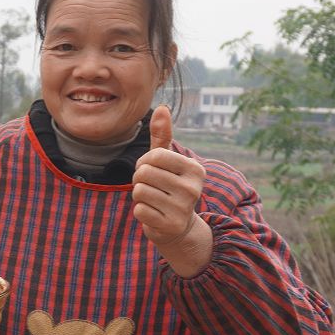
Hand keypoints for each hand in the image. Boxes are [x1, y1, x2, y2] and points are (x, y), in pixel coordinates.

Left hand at [131, 105, 205, 246]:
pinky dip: (140, 211)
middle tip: (151, 186)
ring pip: (139, 191)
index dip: (144, 162)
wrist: (178, 227)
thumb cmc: (169, 186)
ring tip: (153, 200)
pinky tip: (154, 214)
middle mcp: (193, 188)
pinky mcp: (171, 226)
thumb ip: (163, 136)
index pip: (154, 155)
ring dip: (139, 195)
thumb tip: (162, 107)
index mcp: (195, 169)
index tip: (151, 170)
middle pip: (144, 173)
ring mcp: (183, 209)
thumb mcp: (168, 162)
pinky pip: (139, 210)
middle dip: (139, 179)